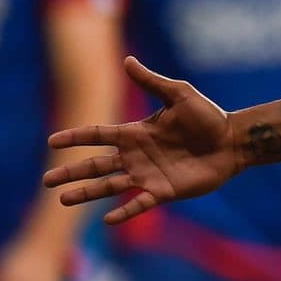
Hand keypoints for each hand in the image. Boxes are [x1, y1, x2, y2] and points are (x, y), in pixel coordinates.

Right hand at [43, 57, 239, 223]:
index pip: (98, 135)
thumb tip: (127, 60)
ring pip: (110, 186)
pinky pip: (140, 203)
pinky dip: (125, 212)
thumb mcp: (179, 95)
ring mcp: (147, 175)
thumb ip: (152, 81)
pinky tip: (107, 220)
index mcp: (135, 133)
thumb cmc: (208, 116)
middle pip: (96, 165)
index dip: (76, 137)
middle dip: (72, 172)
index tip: (52, 141)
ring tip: (63, 199)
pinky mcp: (163, 191)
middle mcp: (136, 156)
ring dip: (87, 193)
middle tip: (47, 181)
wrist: (233, 140)